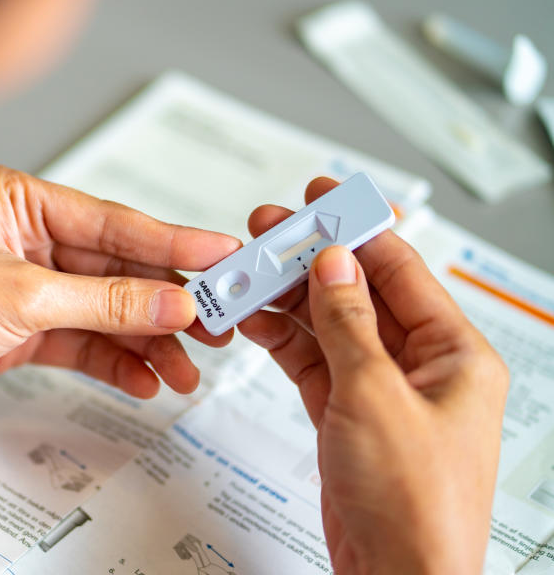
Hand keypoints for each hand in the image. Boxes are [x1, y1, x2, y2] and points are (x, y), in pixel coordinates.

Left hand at [0, 165, 238, 415]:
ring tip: (186, 365)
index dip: (174, 242)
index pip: (114, 221)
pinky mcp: (16, 328)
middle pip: (115, 268)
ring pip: (103, 309)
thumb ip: (103, 301)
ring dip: (145, 338)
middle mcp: (23, 237)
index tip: (222, 255)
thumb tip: (170, 300)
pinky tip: (143, 378)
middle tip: (217, 321)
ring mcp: (22, 285)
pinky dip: (112, 359)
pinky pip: (80, 339)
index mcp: (18, 200)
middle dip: (165, 300)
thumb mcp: (18, 297)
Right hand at [238, 178, 507, 574]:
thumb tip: (334, 264)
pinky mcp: (348, 415)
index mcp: (454, 353)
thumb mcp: (375, 396)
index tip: (323, 197)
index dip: (358, 228)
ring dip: (287, 300)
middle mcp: (420, 366)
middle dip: (311, 261)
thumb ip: (349, 323)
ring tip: (247, 274)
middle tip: (268, 233)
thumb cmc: (416, 504)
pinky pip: (312, 360)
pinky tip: (254, 319)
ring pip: (328, 325)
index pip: (401, 269)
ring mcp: (380, 391)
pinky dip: (281, 339)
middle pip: (358, 293)